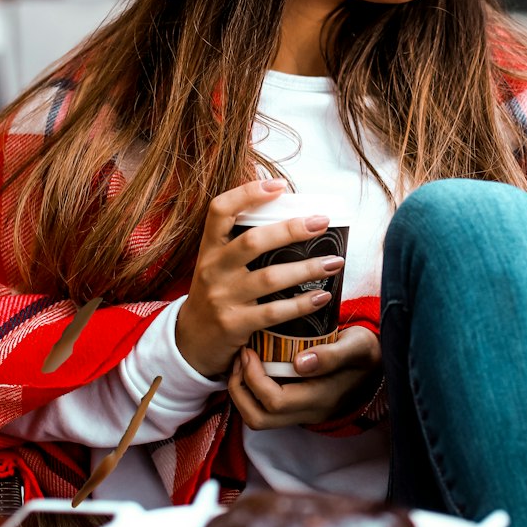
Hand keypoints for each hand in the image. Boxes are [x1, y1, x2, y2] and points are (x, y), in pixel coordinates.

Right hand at [175, 178, 345, 378]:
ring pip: (270, 277)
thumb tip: (283, 208)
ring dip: (307, 268)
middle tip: (321, 222)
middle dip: (291, 230)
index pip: (220, 210)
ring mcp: (223, 297)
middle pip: (253, 241)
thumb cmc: (215, 294)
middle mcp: (213, 269)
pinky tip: (321, 297)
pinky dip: (302, 304)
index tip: (279, 185)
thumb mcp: (216, 264)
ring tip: (335, 261)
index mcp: (209, 248)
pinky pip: (274, 312)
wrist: (191, 341)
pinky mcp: (235, 324)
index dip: (248, 193)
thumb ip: (239, 241)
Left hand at [228, 326, 381, 428]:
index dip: (254, 378)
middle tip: (240, 357)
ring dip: (242, 393)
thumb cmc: (366, 352)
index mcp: (321, 399)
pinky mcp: (297, 408)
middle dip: (240, 388)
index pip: (275, 401)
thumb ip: (332, 355)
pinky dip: (250, 391)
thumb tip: (300, 363)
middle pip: (258, 418)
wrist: (378, 367)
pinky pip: (264, 410)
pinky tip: (252, 366)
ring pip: (258, 418)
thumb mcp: (357, 346)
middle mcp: (309, 412)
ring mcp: (302, 413)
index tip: (249, 350)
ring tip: (242, 362)